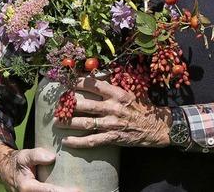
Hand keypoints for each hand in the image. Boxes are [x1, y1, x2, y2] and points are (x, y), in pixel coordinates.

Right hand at [0, 143, 79, 191]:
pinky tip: (68, 190)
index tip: (76, 190)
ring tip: (81, 191)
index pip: (49, 191)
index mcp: (27, 187)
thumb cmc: (17, 162)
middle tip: (82, 191)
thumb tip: (52, 157)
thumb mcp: (24, 155)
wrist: (5, 171)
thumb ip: (37, 155)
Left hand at [57, 77, 171, 147]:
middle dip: (69, 104)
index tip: (69, 82)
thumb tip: (104, 71)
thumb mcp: (133, 90)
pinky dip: (78, 142)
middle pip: (86, 105)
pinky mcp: (112, 138)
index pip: (95, 85)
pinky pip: (92, 141)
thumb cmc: (143, 106)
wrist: (156, 127)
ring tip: (56, 122)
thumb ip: (117, 82)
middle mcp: (113, 108)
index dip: (80, 83)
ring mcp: (112, 124)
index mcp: (117, 94)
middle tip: (58, 104)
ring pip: (85, 123)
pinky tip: (67, 142)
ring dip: (68, 123)